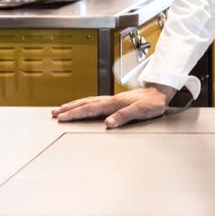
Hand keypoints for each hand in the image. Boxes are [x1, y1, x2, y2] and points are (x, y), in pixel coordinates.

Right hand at [51, 85, 176, 128]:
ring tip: (61, 109)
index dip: (75, 113)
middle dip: (69, 109)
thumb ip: (124, 116)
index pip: (91, 109)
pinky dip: (84, 103)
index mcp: (115, 103)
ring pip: (88, 101)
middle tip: (54, 113)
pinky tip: (81, 105)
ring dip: (74, 105)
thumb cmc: (152, 103)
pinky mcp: (114, 100)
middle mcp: (111, 100)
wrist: (160, 92)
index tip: (62, 117)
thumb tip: (108, 123)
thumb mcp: (141, 111)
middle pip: (85, 103)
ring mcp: (112, 99)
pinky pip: (94, 101)